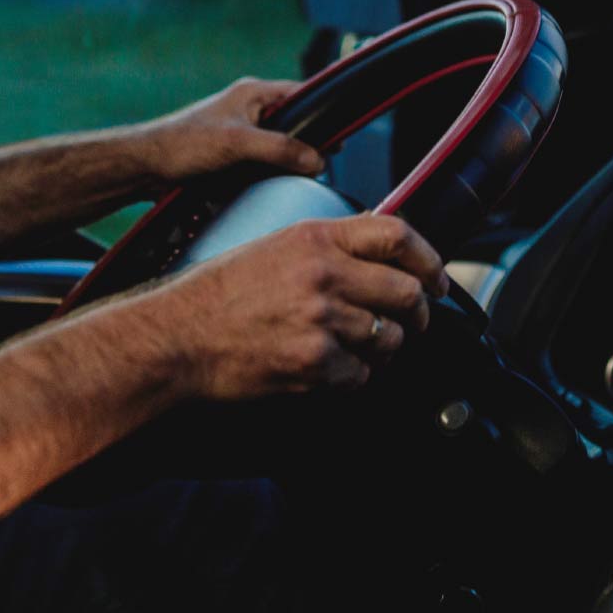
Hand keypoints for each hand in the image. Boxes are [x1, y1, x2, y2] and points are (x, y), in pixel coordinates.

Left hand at [137, 77, 324, 185]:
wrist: (145, 167)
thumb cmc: (183, 144)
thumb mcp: (240, 143)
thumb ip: (281, 149)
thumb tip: (318, 160)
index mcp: (252, 93)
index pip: (301, 94)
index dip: (323, 112)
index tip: (342, 132)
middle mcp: (248, 110)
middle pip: (294, 124)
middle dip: (308, 143)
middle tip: (324, 162)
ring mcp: (240, 134)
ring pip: (278, 147)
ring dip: (287, 162)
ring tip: (299, 177)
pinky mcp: (231, 156)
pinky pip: (261, 164)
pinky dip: (269, 174)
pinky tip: (274, 186)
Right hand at [148, 215, 449, 398]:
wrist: (176, 340)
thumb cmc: (216, 296)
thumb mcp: (272, 248)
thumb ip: (327, 249)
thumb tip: (379, 260)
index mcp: (314, 238)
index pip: (397, 235)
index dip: (429, 258)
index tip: (436, 277)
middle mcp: (323, 275)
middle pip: (407, 291)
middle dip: (418, 312)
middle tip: (412, 322)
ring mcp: (320, 321)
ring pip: (389, 337)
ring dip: (384, 348)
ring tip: (361, 348)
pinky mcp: (314, 364)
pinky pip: (361, 375)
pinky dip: (354, 377)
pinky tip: (332, 369)